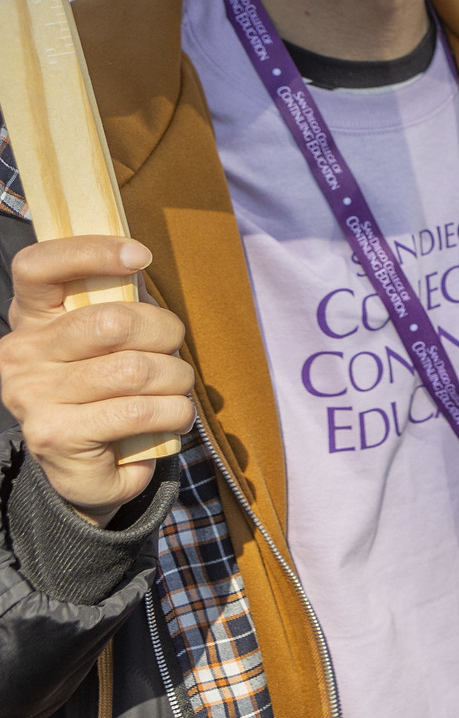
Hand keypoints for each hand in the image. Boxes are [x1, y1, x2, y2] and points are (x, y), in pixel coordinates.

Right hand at [0, 237, 194, 525]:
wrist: (83, 465)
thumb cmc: (105, 388)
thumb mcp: (104, 340)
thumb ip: (116, 304)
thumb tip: (140, 267)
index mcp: (31, 319)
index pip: (37, 268)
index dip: (90, 252)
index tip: (140, 256)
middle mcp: (22, 355)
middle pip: (110, 321)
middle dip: (164, 332)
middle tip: (174, 349)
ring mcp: (33, 398)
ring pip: (134, 370)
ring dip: (175, 378)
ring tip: (177, 388)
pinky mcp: (56, 437)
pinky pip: (138, 411)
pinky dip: (173, 412)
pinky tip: (174, 417)